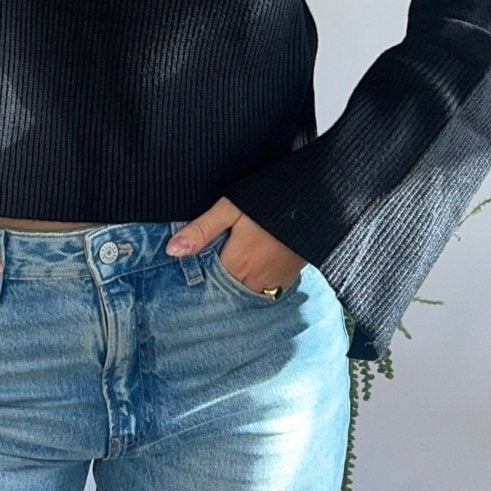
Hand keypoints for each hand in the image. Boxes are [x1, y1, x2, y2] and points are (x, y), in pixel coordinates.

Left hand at [165, 198, 307, 293]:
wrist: (319, 200)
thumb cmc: (271, 200)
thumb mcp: (230, 208)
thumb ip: (201, 231)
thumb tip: (171, 250)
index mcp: (237, 265)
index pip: (208, 281)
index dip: (200, 272)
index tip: (198, 262)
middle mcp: (255, 281)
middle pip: (226, 288)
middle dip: (218, 278)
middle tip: (219, 256)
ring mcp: (275, 282)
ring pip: (246, 290)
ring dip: (238, 281)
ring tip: (236, 260)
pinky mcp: (291, 278)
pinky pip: (266, 289)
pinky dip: (257, 281)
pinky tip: (255, 263)